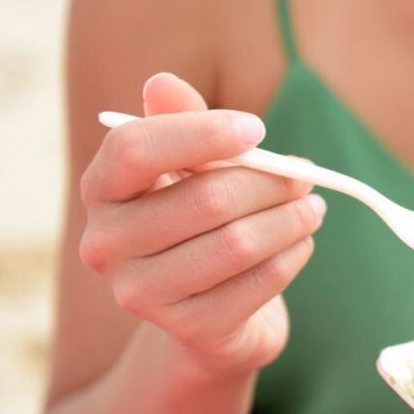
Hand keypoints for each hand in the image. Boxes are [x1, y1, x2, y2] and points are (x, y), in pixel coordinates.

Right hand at [78, 72, 324, 377]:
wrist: (210, 318)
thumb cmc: (201, 225)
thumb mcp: (192, 170)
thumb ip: (184, 125)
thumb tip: (163, 83)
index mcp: (101, 190)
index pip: (135, 149)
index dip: (201, 132)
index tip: (258, 128)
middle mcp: (106, 244)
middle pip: (205, 198)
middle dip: (270, 183)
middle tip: (306, 176)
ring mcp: (140, 293)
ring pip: (237, 243)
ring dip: (289, 220)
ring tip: (312, 209)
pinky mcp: (187, 330)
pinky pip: (258, 284)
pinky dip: (291, 257)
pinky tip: (301, 244)